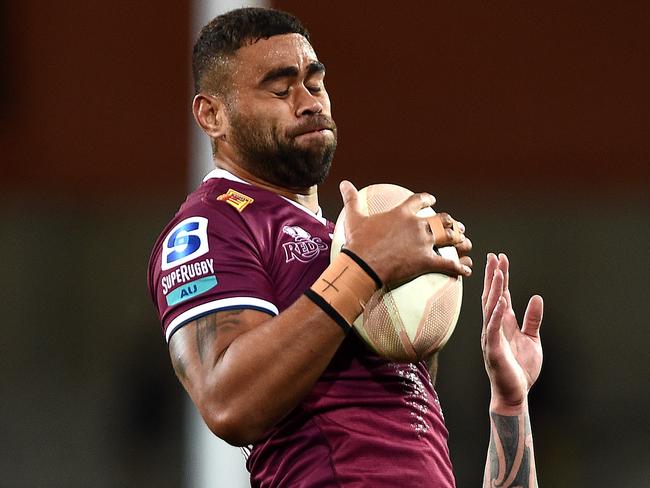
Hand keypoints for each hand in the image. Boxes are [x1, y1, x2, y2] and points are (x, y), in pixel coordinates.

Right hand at [339, 180, 471, 285]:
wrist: (362, 264)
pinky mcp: (426, 261)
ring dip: (461, 241)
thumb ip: (351, 199)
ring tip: (466, 243)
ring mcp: (423, 243)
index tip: (432, 200)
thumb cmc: (358, 242)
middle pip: (441, 220)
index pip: (418, 201)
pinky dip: (459, 267)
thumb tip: (344, 183)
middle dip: (451, 223)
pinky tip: (466, 270)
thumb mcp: (354, 218)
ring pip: (450, 238)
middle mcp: (417, 226)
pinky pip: (448, 264)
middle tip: (456, 226)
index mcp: (402, 214)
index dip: (427, 200)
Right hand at [481, 253, 542, 411]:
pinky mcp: (493, 349)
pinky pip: (494, 328)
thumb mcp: (532, 339)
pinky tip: (502, 300)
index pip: (499, 294)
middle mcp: (493, 326)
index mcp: (503, 323)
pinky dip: (497, 314)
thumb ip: (533, 319)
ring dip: (494, 290)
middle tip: (494, 256)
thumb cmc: (520, 368)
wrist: (514, 394)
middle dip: (493, 276)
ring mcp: (491, 337)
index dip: (499, 276)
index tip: (499, 259)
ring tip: (497, 272)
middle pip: (492, 296)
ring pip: (490, 308)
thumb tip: (536, 297)